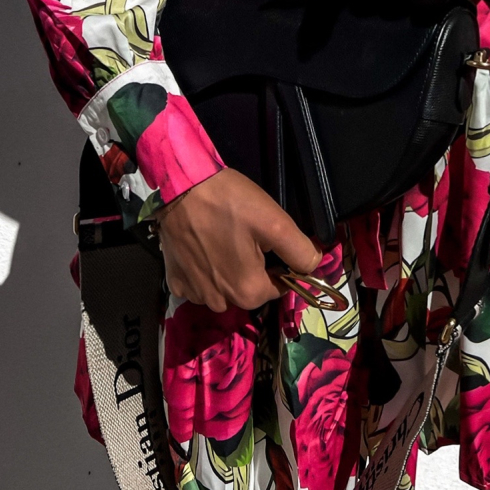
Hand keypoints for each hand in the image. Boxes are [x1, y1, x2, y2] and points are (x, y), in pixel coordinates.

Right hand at [154, 168, 322, 312]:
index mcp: (248, 291)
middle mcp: (220, 302)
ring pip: (224, 290)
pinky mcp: (175, 281)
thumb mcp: (274, 222)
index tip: (269, 241)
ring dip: (229, 272)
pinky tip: (203, 248)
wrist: (180, 187)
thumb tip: (314, 267)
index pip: (278, 288)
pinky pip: (199, 285)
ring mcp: (194, 293)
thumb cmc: (229, 202)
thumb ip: (300, 250)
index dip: (279, 265)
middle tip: (245, 236)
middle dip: (254, 268)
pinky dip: (205, 272)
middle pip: (250, 290)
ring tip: (223, 240)